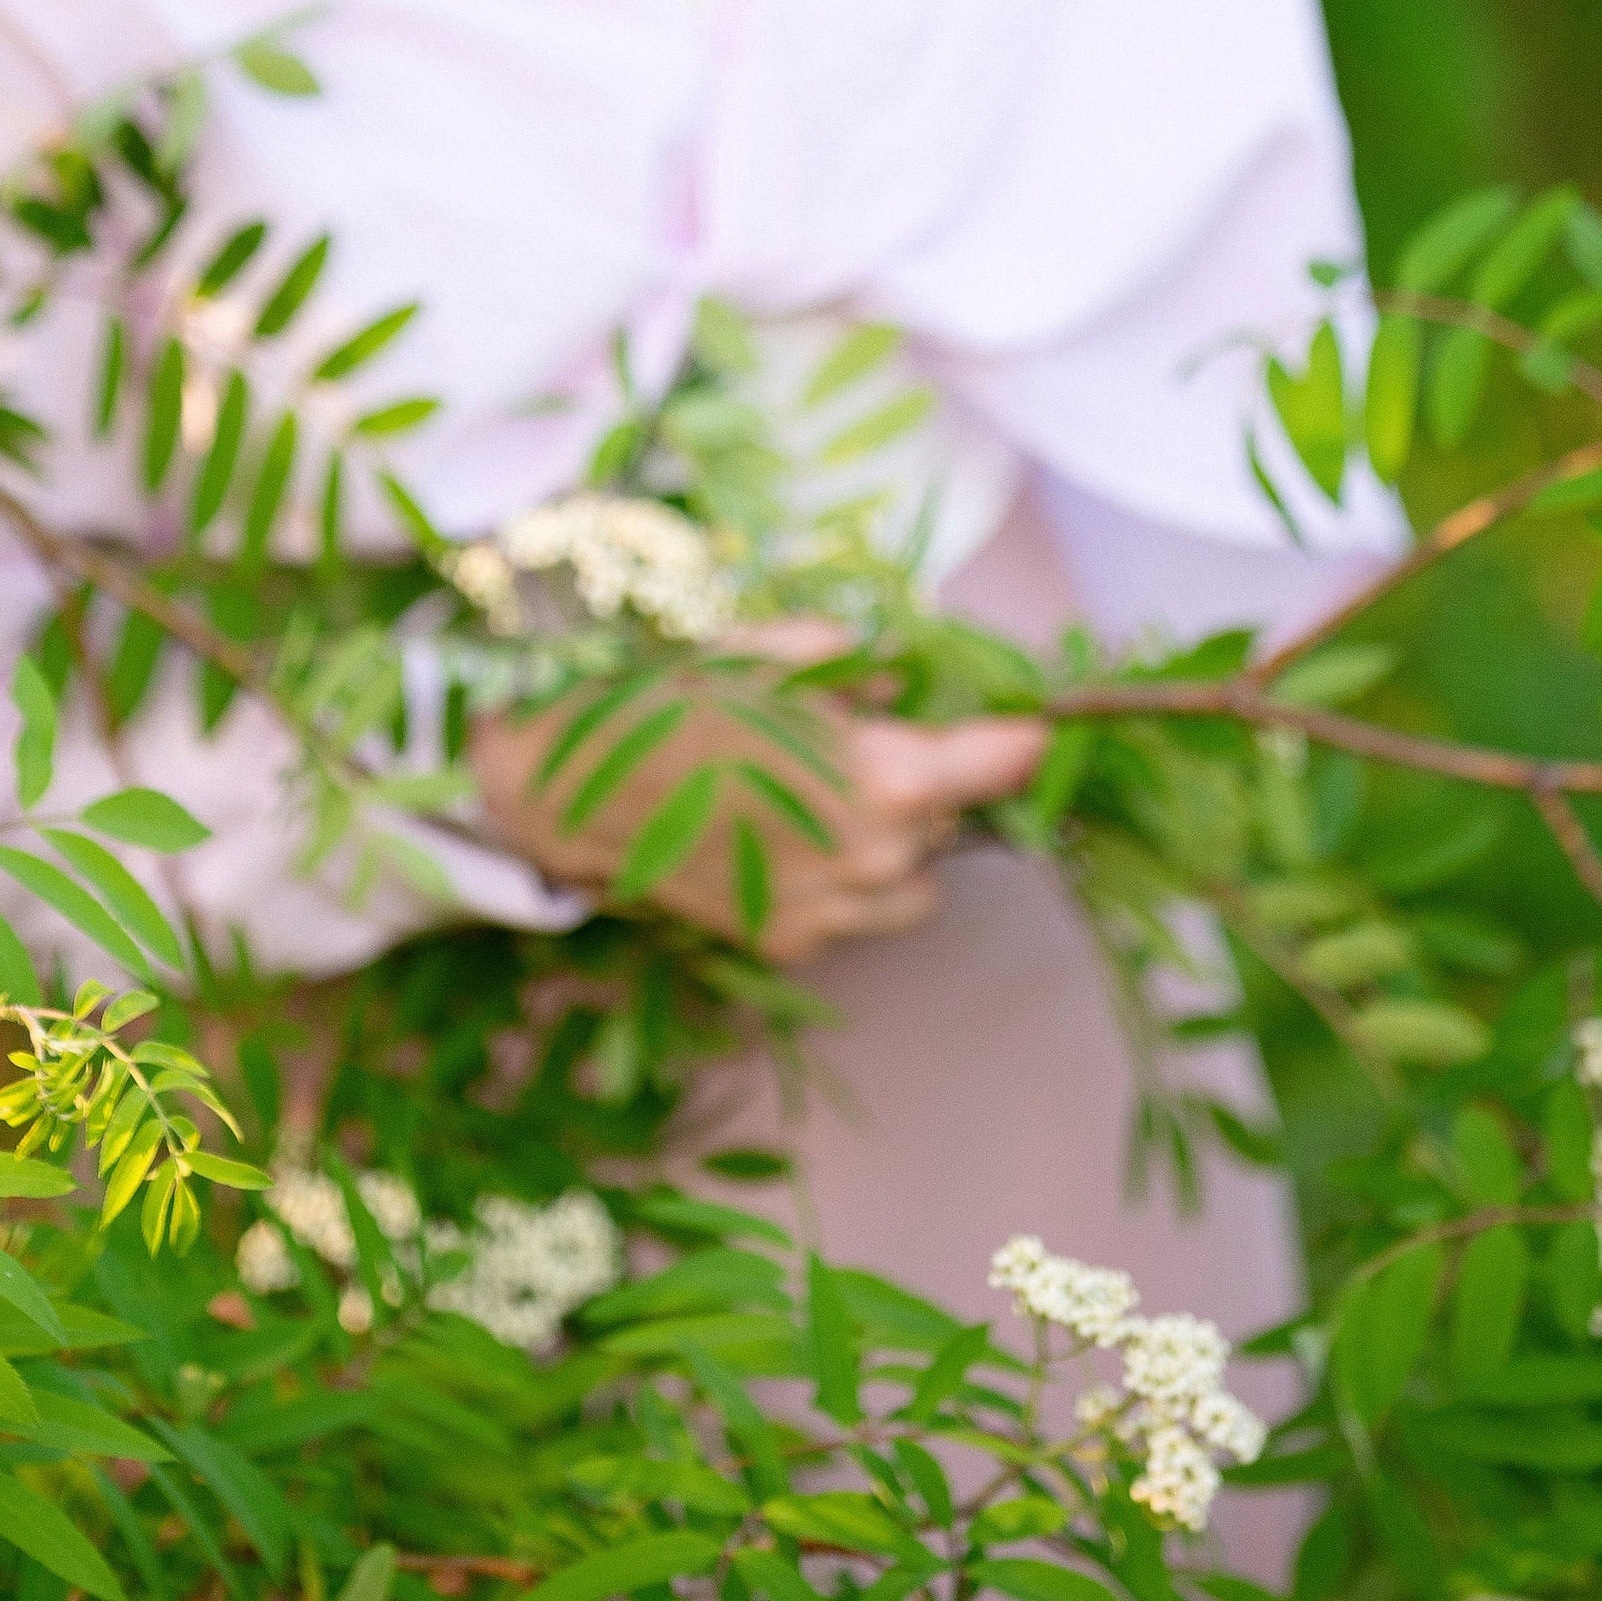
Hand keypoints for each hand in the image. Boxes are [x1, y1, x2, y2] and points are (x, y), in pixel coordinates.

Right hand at [472, 622, 1045, 964]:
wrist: (563, 792)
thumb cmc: (667, 702)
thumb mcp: (770, 654)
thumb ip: (857, 666)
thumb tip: (902, 683)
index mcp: (878, 778)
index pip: (997, 765)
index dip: (1021, 740)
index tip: (1038, 727)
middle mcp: (869, 860)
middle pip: (954, 825)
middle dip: (932, 783)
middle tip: (869, 740)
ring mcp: (827, 915)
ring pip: (917, 887)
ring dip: (898, 845)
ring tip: (825, 797)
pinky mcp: (786, 946)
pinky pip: (853, 915)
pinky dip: (840, 881)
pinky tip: (776, 837)